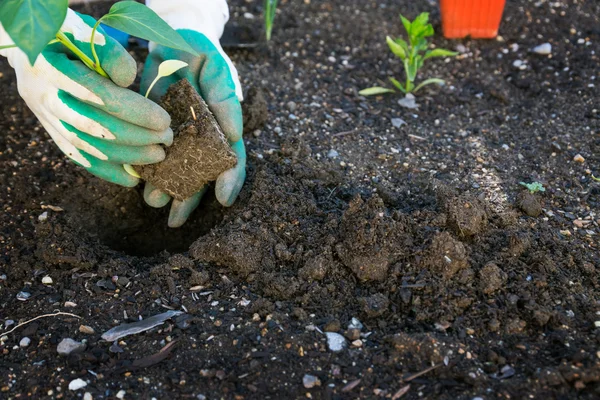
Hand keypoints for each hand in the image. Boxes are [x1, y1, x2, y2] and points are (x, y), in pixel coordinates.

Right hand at [1, 10, 172, 185]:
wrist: (34, 51)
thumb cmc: (70, 39)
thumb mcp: (87, 32)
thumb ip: (109, 53)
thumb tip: (128, 80)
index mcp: (53, 67)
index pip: (99, 96)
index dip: (136, 111)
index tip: (164, 120)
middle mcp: (44, 96)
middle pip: (94, 127)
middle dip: (137, 137)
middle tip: (167, 138)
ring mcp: (46, 118)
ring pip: (87, 148)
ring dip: (127, 156)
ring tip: (158, 155)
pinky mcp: (52, 134)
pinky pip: (79, 159)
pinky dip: (108, 171)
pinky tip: (133, 178)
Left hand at [140, 29, 245, 227]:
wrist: (171, 40)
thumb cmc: (201, 53)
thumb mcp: (217, 71)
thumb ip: (226, 101)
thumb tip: (234, 134)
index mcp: (221, 129)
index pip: (231, 160)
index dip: (230, 180)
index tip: (225, 199)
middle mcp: (199, 140)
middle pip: (198, 175)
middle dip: (187, 199)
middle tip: (175, 221)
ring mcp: (174, 137)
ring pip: (171, 170)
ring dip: (162, 188)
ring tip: (152, 201)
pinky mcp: (149, 130)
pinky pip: (146, 153)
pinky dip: (141, 168)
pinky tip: (135, 180)